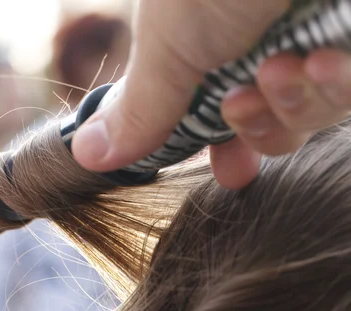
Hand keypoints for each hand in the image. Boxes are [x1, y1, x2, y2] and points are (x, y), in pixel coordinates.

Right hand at [71, 1, 350, 188]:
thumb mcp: (167, 45)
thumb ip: (137, 109)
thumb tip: (85, 154)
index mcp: (210, 48)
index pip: (220, 116)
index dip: (229, 148)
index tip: (232, 171)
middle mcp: (262, 45)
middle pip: (271, 125)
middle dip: (256, 127)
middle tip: (241, 102)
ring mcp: (311, 40)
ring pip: (311, 114)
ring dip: (291, 102)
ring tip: (280, 66)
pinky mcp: (349, 43)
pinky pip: (348, 91)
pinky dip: (335, 85)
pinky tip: (326, 60)